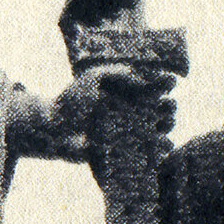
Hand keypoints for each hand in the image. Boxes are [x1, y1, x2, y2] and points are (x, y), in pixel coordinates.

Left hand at [54, 65, 177, 169]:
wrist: (55, 130)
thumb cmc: (71, 102)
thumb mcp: (93, 77)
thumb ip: (116, 72)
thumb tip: (142, 77)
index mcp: (125, 91)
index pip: (152, 85)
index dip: (164, 82)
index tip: (169, 82)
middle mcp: (130, 110)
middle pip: (159, 107)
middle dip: (168, 106)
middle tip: (166, 106)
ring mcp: (128, 131)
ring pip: (157, 128)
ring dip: (167, 125)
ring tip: (165, 124)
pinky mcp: (125, 150)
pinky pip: (147, 151)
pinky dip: (160, 148)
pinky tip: (164, 145)